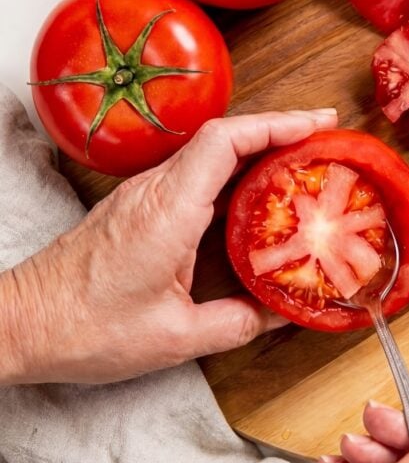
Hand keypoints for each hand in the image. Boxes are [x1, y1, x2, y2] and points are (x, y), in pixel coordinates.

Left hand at [1, 108, 336, 383]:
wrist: (20, 325)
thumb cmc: (84, 328)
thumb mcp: (174, 338)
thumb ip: (236, 323)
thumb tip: (277, 313)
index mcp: (168, 209)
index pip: (226, 140)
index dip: (276, 124)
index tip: (318, 125)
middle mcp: (153, 191)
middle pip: (222, 138)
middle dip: (277, 132)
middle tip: (324, 144)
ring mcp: (141, 197)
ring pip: (206, 155)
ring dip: (254, 152)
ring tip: (298, 168)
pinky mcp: (134, 210)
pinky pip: (190, 177)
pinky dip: (229, 176)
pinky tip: (251, 200)